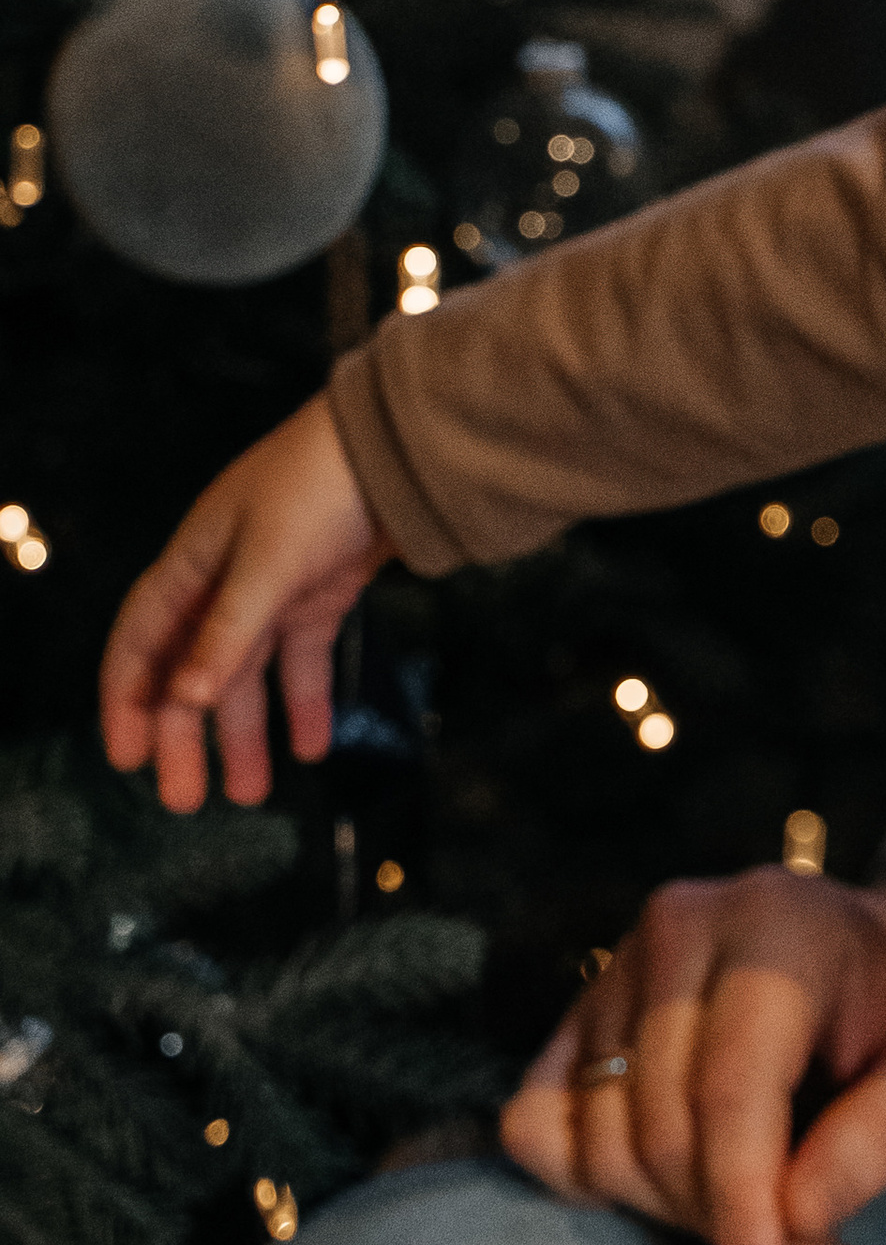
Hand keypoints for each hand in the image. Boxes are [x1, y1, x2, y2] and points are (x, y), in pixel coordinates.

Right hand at [99, 397, 390, 814]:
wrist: (399, 445)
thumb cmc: (319, 489)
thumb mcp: (269, 562)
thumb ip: (231, 631)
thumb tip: (188, 699)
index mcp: (193, 562)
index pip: (142, 638)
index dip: (128, 697)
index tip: (126, 756)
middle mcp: (225, 578)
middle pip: (193, 668)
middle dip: (186, 734)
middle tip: (184, 800)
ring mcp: (274, 587)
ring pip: (246, 672)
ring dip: (244, 731)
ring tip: (249, 794)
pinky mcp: (321, 592)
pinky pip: (301, 658)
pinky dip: (305, 700)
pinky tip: (313, 747)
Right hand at [498, 840, 885, 1244]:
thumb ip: (885, 1138)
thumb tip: (793, 1220)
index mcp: (779, 926)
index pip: (731, 1089)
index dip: (740, 1204)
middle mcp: (681, 927)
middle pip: (661, 1125)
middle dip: (724, 1222)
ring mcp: (618, 965)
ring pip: (601, 1139)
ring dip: (673, 1214)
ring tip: (772, 1226)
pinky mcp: (581, 1010)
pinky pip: (538, 1125)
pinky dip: (593, 1181)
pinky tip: (677, 1189)